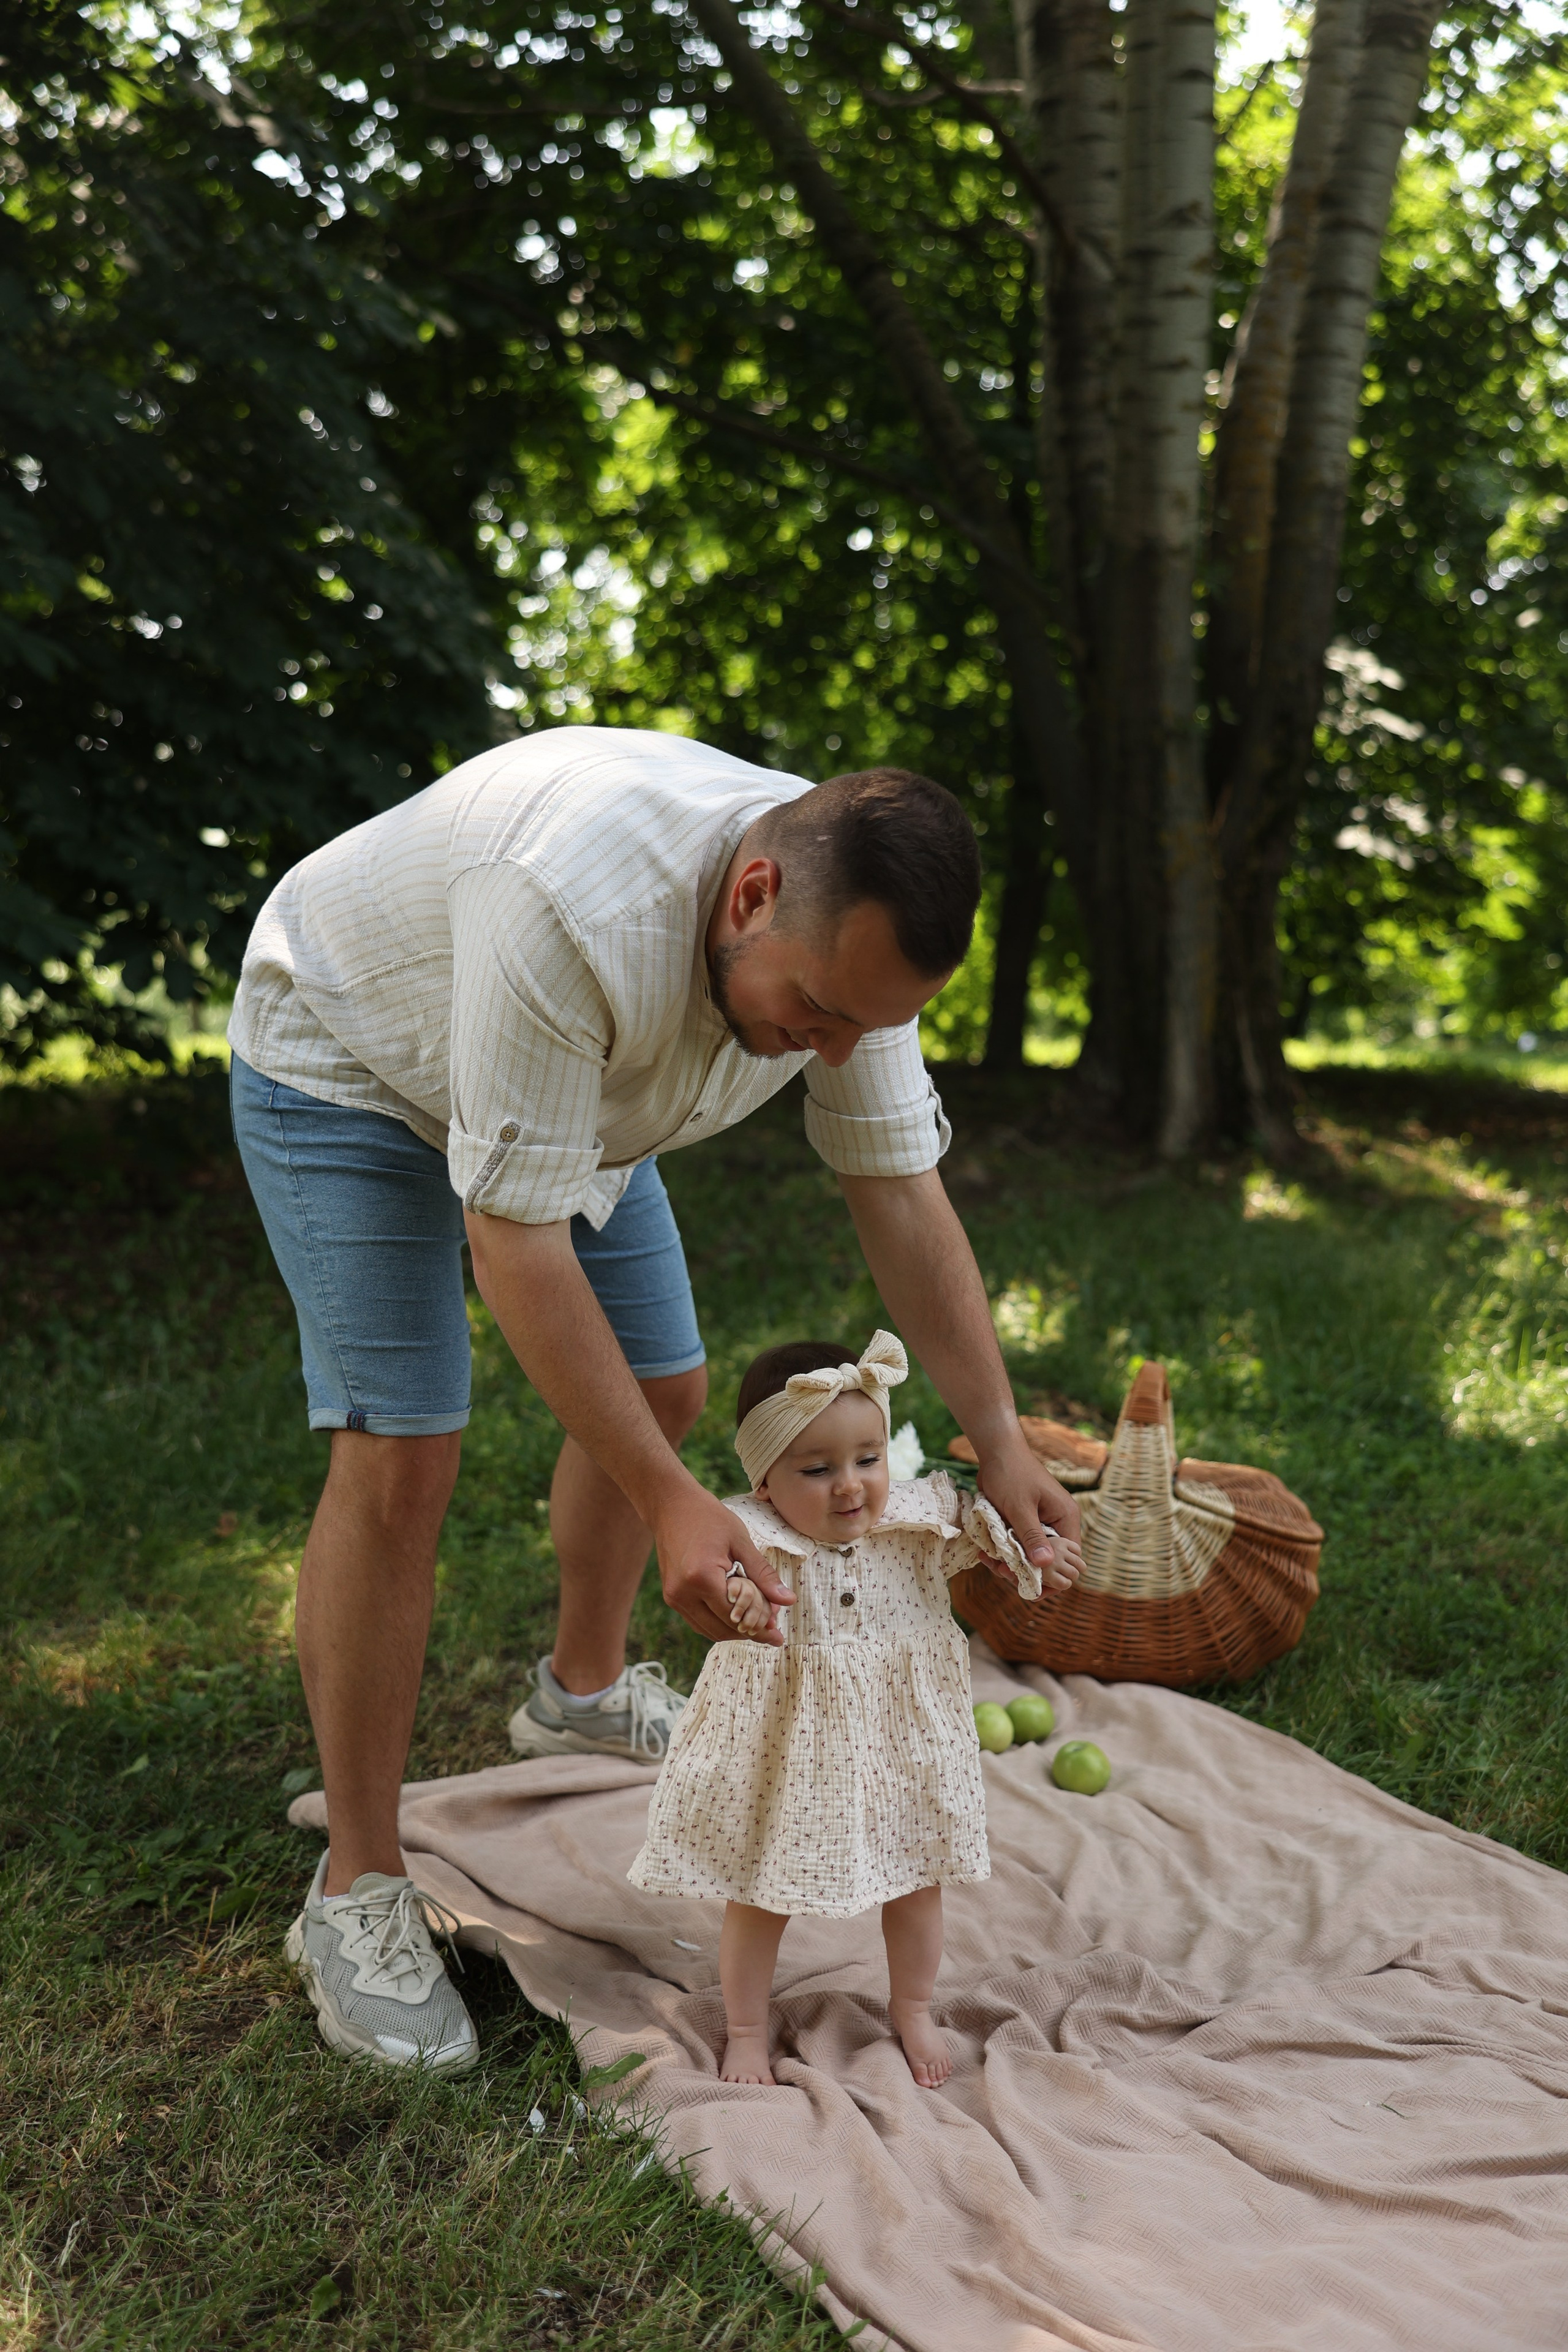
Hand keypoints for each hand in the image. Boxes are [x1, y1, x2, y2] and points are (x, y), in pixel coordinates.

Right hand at [655, 1485, 793, 1645]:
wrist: (670, 1505)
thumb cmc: (708, 1517)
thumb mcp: (741, 1541)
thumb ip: (763, 1574)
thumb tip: (788, 1600)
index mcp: (701, 1577)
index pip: (736, 1616)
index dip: (759, 1626)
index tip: (779, 1632)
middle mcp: (683, 1593)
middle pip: (722, 1629)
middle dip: (749, 1632)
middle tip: (772, 1628)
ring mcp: (673, 1597)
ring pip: (709, 1631)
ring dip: (734, 1631)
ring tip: (758, 1623)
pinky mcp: (671, 1596)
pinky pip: (697, 1621)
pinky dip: (718, 1623)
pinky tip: (737, 1615)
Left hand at [973, 1429, 1082, 1595]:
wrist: (996, 1449)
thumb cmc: (1011, 1473)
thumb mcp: (1020, 1507)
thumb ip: (1032, 1535)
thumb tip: (1045, 1565)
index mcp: (1066, 1518)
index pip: (1068, 1558)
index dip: (1051, 1576)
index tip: (1027, 1583)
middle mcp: (1057, 1523)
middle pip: (1048, 1560)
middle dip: (1026, 1571)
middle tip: (1000, 1571)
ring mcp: (1041, 1522)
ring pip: (1030, 1555)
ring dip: (1011, 1562)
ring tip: (988, 1560)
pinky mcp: (1024, 1522)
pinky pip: (1018, 1544)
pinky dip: (1004, 1551)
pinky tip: (985, 1552)